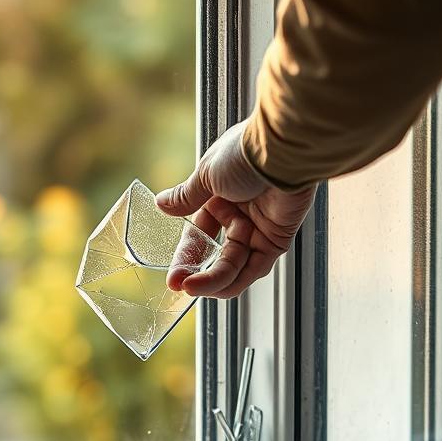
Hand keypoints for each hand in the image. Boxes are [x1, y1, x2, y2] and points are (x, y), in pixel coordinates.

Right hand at [157, 121, 316, 297]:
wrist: (280, 153)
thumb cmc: (243, 155)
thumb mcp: (206, 176)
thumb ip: (185, 197)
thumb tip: (160, 204)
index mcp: (220, 197)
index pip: (199, 235)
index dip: (186, 256)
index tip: (173, 276)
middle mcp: (240, 214)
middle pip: (217, 255)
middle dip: (199, 273)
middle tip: (182, 286)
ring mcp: (259, 228)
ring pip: (235, 266)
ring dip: (215, 279)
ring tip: (195, 287)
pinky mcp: (277, 239)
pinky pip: (255, 268)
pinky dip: (238, 280)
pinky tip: (219, 286)